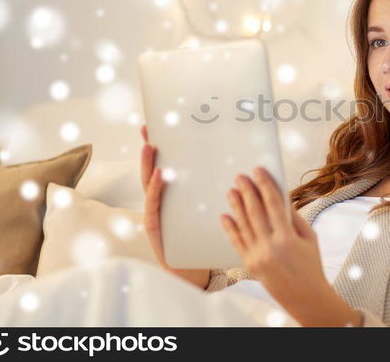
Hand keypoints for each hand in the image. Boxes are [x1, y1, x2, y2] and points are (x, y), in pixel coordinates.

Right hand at [140, 124, 210, 288]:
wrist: (192, 266)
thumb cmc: (202, 236)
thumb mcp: (210, 206)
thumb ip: (215, 186)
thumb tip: (240, 164)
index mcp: (175, 191)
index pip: (169, 164)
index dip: (166, 146)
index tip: (165, 123)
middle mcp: (161, 197)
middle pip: (154, 168)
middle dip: (150, 148)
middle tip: (150, 128)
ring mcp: (155, 210)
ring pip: (149, 182)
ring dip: (148, 164)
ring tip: (151, 146)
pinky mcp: (154, 224)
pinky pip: (153, 203)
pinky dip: (155, 188)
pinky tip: (159, 174)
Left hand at [221, 166, 361, 326]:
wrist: (305, 297)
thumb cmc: (311, 265)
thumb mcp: (309, 238)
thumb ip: (294, 217)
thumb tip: (280, 197)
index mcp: (287, 238)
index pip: (273, 204)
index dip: (265, 185)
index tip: (259, 171)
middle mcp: (270, 247)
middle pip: (254, 213)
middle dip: (247, 192)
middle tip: (240, 177)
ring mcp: (257, 257)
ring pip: (243, 225)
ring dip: (236, 206)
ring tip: (232, 190)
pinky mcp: (249, 265)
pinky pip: (237, 242)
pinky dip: (230, 228)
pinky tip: (226, 215)